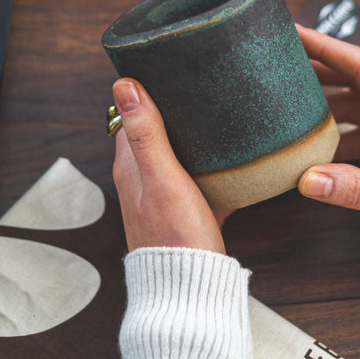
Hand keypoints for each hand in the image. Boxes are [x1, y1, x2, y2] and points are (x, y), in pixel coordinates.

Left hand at [111, 78, 226, 253]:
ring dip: (195, 137)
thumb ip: (145, 132)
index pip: (130, 116)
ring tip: (220, 111)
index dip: (144, 91)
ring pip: (180, 154)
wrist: (192, 290)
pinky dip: (214, 167)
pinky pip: (201, 179)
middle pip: (156, 132)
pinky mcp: (188, 210)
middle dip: (175, 110)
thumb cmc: (174, 236)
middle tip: (199, 85)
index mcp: (130, 165)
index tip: (165, 68)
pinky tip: (236, 159)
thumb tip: (123, 84)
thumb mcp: (162, 177)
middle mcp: (143, 178)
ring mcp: (166, 195)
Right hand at [296, 26, 359, 262]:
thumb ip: (357, 190)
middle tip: (280, 63)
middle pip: (357, 80)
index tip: (295, 32)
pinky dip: (341, 138)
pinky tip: (317, 149)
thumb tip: (307, 180)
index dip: (326, 47)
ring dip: (327, 106)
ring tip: (290, 105)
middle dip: (319, 70)